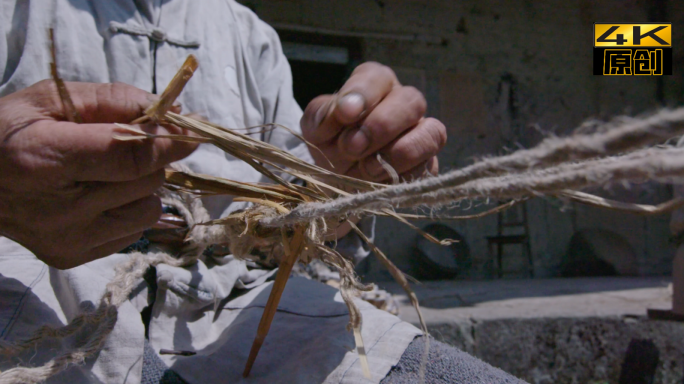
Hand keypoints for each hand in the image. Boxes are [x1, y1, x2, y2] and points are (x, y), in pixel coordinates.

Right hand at [0, 80, 196, 268]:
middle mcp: (59, 210)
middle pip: (147, 182)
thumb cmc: (7, 133)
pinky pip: (133, 232)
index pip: (131, 158)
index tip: (190, 133)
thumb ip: (112, 101)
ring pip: (149, 210)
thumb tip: (174, 113)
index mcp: (46, 160)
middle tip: (120, 147)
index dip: (168, 144)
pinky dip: (126, 211)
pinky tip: (94, 199)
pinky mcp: (72, 257)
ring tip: (103, 176)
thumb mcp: (50, 99)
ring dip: (140, 188)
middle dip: (149, 158)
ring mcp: (67, 239)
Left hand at [300, 62, 445, 182]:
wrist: (339, 179)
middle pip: (411, 101)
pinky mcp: (427, 162)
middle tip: (352, 147)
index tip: (345, 113)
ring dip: (396, 154)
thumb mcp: (315, 127)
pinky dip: (403, 175)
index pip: (377, 77)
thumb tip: (345, 111)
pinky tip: (379, 180)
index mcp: (374, 85)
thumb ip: (323, 114)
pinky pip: (429, 165)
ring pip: (430, 132)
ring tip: (366, 168)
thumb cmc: (330, 143)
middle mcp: (402, 103)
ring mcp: (420, 132)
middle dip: (381, 126)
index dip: (363, 93)